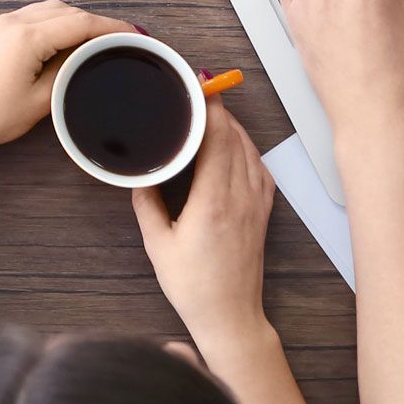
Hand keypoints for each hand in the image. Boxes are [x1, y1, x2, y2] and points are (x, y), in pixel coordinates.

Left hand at [0, 0, 134, 159]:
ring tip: (93, 42)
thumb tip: (89, 56)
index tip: (133, 33)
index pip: (80, 22)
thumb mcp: (41, 101)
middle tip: (117, 40)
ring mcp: (0, 23)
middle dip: (94, 23)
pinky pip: (32, 15)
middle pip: (66, 11)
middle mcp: (13, 22)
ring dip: (73, 20)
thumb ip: (70, 71)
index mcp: (26, 37)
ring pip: (49, 9)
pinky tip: (63, 41)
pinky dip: (53, 22)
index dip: (111, 26)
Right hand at [133, 103, 274, 353]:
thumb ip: (147, 204)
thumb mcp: (158, 245)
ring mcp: (256, 203)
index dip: (209, 108)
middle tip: (199, 90)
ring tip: (212, 112)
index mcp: (213, 202)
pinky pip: (260, 166)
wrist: (230, 316)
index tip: (198, 86)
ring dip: (233, 125)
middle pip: (234, 136)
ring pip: (250, 148)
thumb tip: (139, 176)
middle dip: (218, 108)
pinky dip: (247, 147)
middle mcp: (240, 197)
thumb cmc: (193, 286)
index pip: (217, 139)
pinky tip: (234, 144)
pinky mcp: (264, 211)